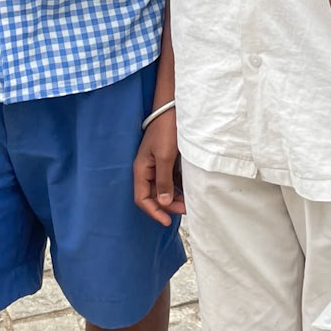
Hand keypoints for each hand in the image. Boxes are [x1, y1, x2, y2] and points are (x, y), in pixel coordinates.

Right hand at [132, 110, 183, 225]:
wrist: (172, 109)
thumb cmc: (166, 130)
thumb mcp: (165, 157)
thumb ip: (163, 181)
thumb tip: (163, 202)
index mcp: (141, 170)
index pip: (142, 198)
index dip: (154, 212)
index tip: (168, 221)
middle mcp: (147, 170)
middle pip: (153, 196)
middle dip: (168, 206)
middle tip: (185, 210)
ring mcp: (156, 165)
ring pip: (162, 189)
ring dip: (174, 198)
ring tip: (188, 202)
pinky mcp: (166, 161)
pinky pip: (169, 180)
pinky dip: (178, 188)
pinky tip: (188, 190)